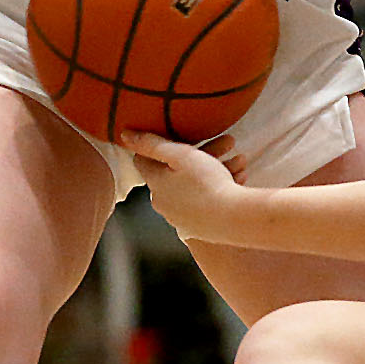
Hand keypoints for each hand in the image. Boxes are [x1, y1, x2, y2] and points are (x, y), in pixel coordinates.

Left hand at [125, 131, 243, 240]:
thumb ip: (152, 143)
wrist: (234, 218)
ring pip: (194, 185)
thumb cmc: (207, 182)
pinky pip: (205, 201)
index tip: (177, 135)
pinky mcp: (198, 228)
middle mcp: (162, 202)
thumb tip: (124, 134)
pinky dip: (219, 187)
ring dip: (216, 169)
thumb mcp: (181, 155)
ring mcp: (180, 217)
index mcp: (155, 184)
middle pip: (175, 172)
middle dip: (201, 154)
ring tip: (240, 161)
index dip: (158, 145)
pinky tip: (240, 178)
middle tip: (227, 143)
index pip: (144, 160)